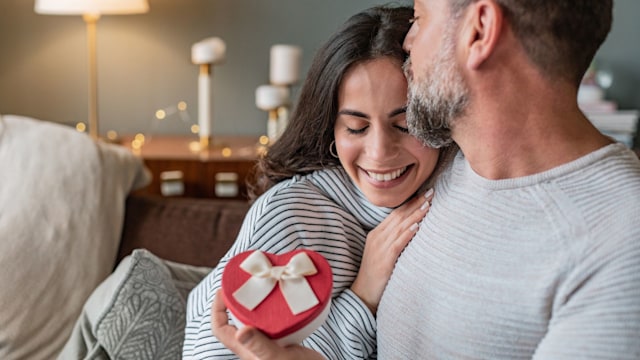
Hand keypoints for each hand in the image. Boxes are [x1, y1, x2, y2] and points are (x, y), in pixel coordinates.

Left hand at [211, 290, 325, 359]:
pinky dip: (273, 310)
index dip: (217, 309)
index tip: (224, 290)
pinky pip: (272, 322)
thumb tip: (240, 332)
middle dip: (236, 301)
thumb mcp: (278, 358)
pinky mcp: (283, 343)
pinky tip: (283, 302)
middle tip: (245, 283)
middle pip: (235, 321)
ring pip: (254, 321)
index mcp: (245, 351)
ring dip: (255, 304)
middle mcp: (253, 347)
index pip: (220, 329)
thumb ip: (260, 346)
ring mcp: (268, 345)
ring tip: (263, 288)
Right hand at [350, 188, 432, 313]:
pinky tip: (417, 226)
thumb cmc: (376, 275)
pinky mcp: (384, 258)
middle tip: (432, 192)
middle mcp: (377, 237)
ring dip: (415, 214)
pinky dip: (408, 233)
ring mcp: (380, 247)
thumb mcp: (383, 253)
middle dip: (416, 203)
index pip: (396, 214)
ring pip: (400, 226)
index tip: (424, 194)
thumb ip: (394, 240)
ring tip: (428, 204)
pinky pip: (398, 242)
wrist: (363, 294)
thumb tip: (413, 230)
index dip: (411, 203)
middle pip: (399, 216)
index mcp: (377, 233)